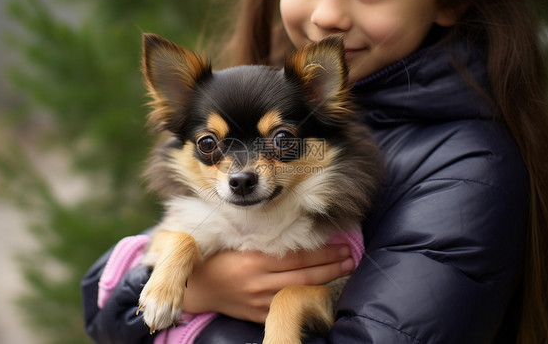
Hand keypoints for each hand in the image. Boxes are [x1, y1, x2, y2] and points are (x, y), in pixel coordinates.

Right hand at [182, 245, 354, 323]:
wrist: (196, 288)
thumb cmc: (216, 259)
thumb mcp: (236, 243)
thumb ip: (262, 241)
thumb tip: (295, 230)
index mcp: (254, 261)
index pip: (298, 257)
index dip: (323, 252)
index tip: (342, 245)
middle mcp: (259, 282)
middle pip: (305, 275)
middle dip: (331, 266)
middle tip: (351, 257)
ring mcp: (259, 302)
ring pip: (300, 292)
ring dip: (326, 281)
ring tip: (344, 269)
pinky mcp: (258, 316)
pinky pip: (287, 309)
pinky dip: (306, 300)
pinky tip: (322, 292)